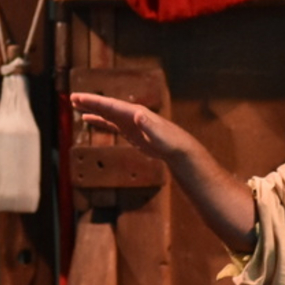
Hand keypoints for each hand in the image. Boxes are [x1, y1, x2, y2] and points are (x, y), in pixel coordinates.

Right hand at [70, 91, 191, 161]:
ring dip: (92, 108)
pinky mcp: (129, 130)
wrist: (178, 149)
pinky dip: (99, 120)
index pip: (110, 105)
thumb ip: (148, 125)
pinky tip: (89, 119)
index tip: (79, 98)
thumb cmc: (170, 142)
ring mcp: (129, 121)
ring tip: (76, 104)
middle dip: (89, 102)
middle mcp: (130, 114)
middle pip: (106, 106)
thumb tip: (138, 114)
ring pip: (106, 113)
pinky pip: (110, 123)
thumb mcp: (159, 135)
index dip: (94, 102)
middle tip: (72, 97)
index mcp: (135, 113)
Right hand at [70, 91, 257, 250]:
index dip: (100, 104)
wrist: (213, 186)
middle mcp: (153, 127)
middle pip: (120, 111)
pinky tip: (106, 131)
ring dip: (102, 115)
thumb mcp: (180, 152)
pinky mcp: (154, 149)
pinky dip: (113, 129)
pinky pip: (128, 134)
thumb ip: (161, 135)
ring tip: (81, 111)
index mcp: (154, 126)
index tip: (78, 98)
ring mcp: (153, 137)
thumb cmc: (199, 171)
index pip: (122, 110)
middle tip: (71, 99)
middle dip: (97, 104)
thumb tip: (137, 115)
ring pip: (122, 121)